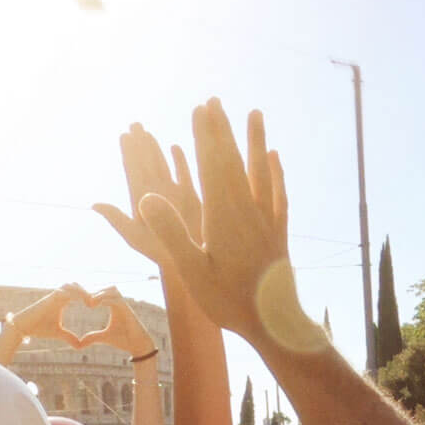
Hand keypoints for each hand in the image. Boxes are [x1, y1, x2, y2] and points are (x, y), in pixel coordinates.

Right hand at [0, 283, 94, 361]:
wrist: (23, 327)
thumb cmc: (38, 328)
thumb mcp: (58, 333)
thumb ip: (69, 337)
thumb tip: (80, 345)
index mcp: (61, 300)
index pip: (78, 293)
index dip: (88, 297)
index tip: (98, 305)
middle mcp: (58, 295)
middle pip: (76, 286)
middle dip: (88, 291)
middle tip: (98, 302)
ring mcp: (53, 295)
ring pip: (71, 286)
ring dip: (83, 291)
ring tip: (93, 301)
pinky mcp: (49, 298)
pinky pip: (65, 291)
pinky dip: (76, 294)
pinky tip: (84, 301)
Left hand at [78, 286, 157, 360]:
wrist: (138, 346)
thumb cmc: (124, 340)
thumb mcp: (104, 337)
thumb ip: (93, 337)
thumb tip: (80, 342)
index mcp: (114, 306)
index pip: (102, 293)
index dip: (91, 294)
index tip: (79, 300)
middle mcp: (120, 303)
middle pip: (107, 287)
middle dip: (94, 291)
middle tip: (83, 299)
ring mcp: (125, 306)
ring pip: (112, 290)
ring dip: (100, 293)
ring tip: (89, 302)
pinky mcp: (128, 311)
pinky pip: (117, 300)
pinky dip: (106, 300)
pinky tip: (95, 305)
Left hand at [94, 123, 201, 277]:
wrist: (193, 263)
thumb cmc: (163, 255)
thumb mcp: (136, 238)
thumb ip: (117, 219)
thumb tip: (95, 204)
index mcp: (142, 202)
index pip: (133, 172)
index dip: (128, 153)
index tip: (123, 134)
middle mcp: (157, 196)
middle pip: (146, 164)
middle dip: (140, 144)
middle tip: (134, 124)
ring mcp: (175, 196)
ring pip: (163, 166)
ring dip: (155, 149)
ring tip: (148, 132)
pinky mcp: (193, 198)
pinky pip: (185, 175)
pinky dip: (180, 161)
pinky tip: (174, 146)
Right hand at [131, 100, 323, 353]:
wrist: (276, 323)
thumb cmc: (229, 301)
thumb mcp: (190, 271)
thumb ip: (170, 232)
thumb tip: (146, 197)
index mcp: (222, 217)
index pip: (211, 167)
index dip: (205, 137)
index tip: (199, 110)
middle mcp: (247, 211)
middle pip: (234, 162)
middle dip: (224, 131)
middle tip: (215, 101)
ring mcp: (267, 220)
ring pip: (260, 172)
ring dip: (255, 141)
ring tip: (255, 113)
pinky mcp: (279, 232)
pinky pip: (277, 194)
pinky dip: (275, 173)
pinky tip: (274, 157)